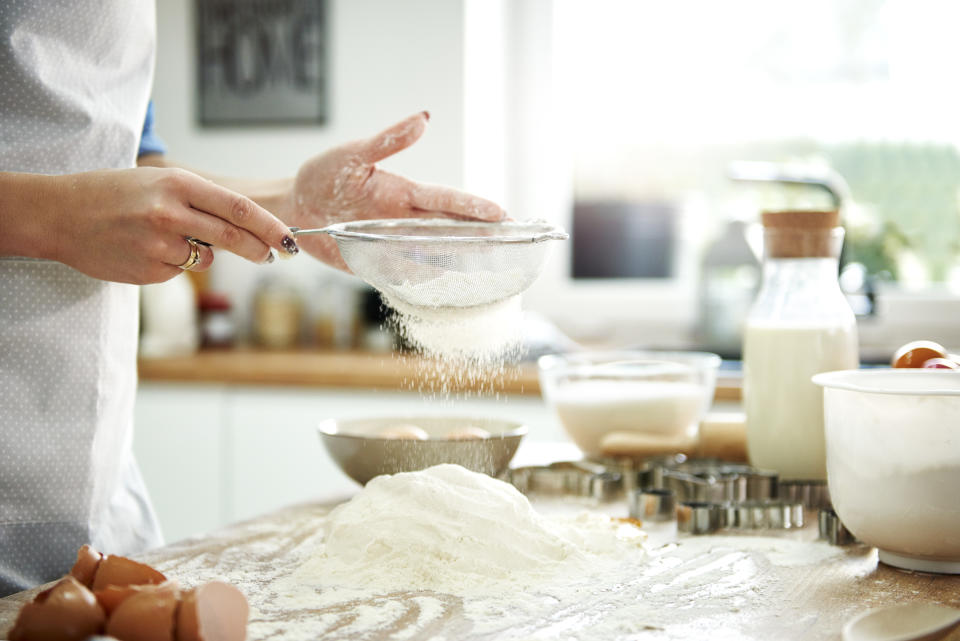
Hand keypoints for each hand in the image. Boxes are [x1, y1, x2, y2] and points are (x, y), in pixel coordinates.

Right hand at [44, 167, 298, 283]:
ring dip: (203, 253)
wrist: (60, 215)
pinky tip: (146, 250)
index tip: (289, 240)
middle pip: (233, 237)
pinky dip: (173, 264)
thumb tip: (244, 226)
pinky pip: (179, 271)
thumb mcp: (158, 182)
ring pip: (206, 258)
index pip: (238, 209)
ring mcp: (160, 245)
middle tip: (273, 255)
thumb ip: (200, 202)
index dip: (270, 227)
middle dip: (260, 250)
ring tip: (168, 238)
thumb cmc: (114, 194)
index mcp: (178, 184)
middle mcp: (171, 213)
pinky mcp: (150, 271)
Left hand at [283, 112, 505, 268]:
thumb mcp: (353, 155)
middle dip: (482, 234)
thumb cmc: (324, 176)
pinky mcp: (378, 265)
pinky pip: (406, 276)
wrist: (296, 208)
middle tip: (513, 240)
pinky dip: (426, 282)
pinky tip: (448, 287)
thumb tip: (423, 120)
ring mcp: (394, 243)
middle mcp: (405, 220)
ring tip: (490, 267)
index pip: (446, 200)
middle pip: (450, 228)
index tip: (501, 213)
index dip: (473, 207)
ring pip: (434, 254)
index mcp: (404, 193)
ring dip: (459, 260)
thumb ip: (387, 141)